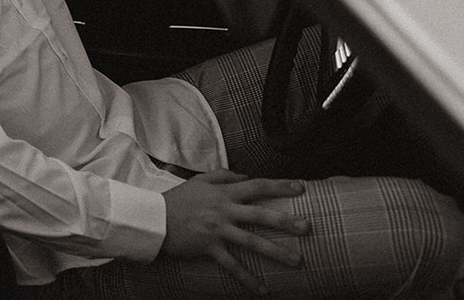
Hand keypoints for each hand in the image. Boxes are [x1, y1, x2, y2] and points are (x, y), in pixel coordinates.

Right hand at [161, 170, 309, 293]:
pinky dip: (248, 279)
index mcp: (224, 193)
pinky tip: (264, 290)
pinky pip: (233, 265)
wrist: (154, 218)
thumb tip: (245, 177)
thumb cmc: (177, 199)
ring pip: (252, 241)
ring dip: (276, 252)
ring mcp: (217, 230)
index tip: (301, 187)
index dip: (280, 186)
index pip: (257, 185)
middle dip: (286, 221)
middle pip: (260, 214)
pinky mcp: (209, 248)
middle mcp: (224, 210)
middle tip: (308, 227)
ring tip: (298, 261)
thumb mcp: (198, 181)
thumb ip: (223, 176)